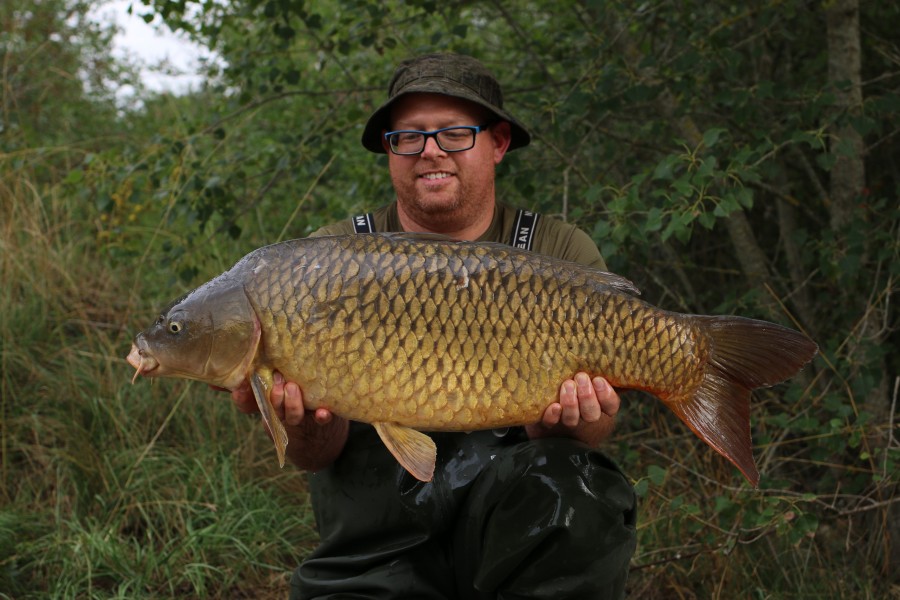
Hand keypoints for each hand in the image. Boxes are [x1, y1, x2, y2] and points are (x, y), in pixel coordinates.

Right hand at [212, 373, 346, 470]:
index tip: (239, 388)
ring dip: (292, 404)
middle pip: (272, 409)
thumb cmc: (288, 400)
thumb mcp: (266, 389)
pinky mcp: (321, 419)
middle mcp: (281, 413)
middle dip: (273, 397)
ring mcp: (301, 417)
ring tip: (293, 388)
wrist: (317, 433)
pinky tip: (323, 412)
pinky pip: (321, 421)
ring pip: (293, 416)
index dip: (242, 398)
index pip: (247, 404)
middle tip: (276, 382)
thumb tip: (214, 378)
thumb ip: (247, 379)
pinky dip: (322, 417)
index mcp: (266, 404)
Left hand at [525, 373, 618, 444]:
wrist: (553, 400)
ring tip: (567, 384)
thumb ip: (600, 368)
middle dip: (587, 396)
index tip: (598, 379)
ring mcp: (568, 420)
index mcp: (601, 404)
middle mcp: (585, 415)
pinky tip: (554, 406)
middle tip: (581, 377)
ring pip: (572, 419)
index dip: (606, 395)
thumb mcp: (592, 374)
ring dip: (571, 403)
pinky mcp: (549, 421)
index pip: (611, 406)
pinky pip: (551, 423)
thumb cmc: (579, 380)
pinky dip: (553, 416)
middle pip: (592, 414)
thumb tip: (620, 349)